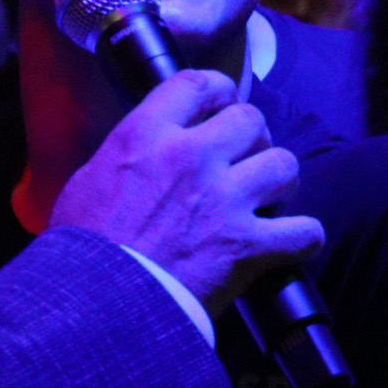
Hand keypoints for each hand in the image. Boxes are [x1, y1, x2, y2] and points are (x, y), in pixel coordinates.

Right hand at [48, 69, 319, 315]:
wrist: (96, 304)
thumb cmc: (82, 249)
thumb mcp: (87, 183)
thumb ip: (125, 158)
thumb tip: (142, 155)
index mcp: (146, 135)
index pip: (197, 83)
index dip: (218, 90)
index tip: (222, 104)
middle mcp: (191, 156)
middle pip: (250, 118)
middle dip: (252, 138)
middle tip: (243, 159)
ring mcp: (225, 199)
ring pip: (285, 163)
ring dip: (279, 181)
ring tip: (267, 198)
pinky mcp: (248, 245)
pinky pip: (305, 231)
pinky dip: (302, 238)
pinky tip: (290, 243)